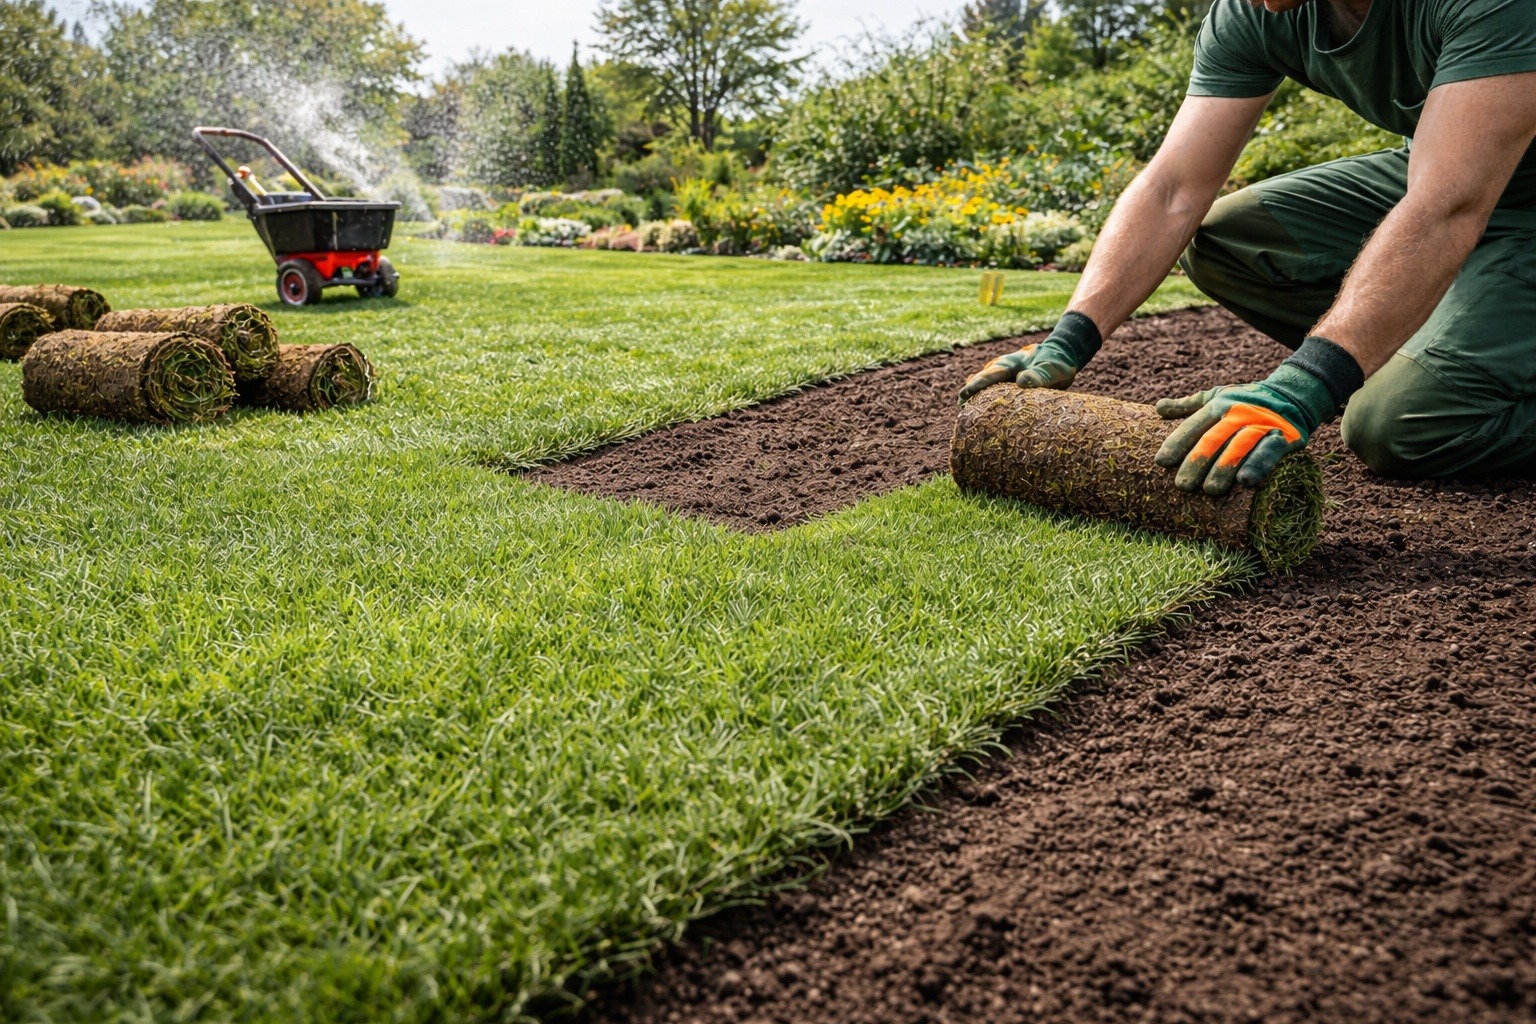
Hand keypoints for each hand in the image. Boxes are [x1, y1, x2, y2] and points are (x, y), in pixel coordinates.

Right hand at [958, 311, 1101, 404]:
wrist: (1061, 354)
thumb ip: (1040, 375)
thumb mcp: (1053, 369)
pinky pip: (993, 393)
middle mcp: (1001, 369)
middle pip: (981, 382)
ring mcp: (1003, 377)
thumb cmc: (1057, 362)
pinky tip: (981, 416)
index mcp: (1009, 364)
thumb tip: (1021, 382)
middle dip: (970, 394)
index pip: (989, 376)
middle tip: (962, 410)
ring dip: (977, 399)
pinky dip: (986, 402)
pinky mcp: (1007, 386)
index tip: (964, 396)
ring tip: (967, 414)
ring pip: (985, 387)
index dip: (975, 386)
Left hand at [1153, 381, 1311, 494]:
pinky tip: (1246, 481)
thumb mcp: (1217, 396)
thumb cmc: (1246, 400)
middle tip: (1182, 486)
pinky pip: (1270, 451)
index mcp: (1219, 405)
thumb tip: (1158, 408)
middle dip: (1197, 462)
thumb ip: (1188, 405)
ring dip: (1224, 468)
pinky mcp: (1284, 436)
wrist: (1292, 395)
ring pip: (1239, 446)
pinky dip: (1259, 465)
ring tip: (1210, 490)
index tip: (1161, 462)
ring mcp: (1262, 424)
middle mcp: (1239, 413)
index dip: (1177, 443)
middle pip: (1214, 439)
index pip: (1194, 425)